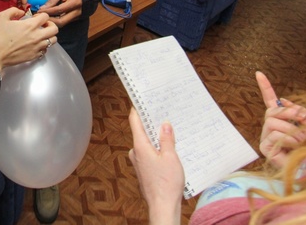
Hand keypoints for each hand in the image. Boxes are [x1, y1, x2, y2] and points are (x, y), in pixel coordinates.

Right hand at [0, 8, 57, 69]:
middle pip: (55, 29)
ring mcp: (37, 47)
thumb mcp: (1, 17)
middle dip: (50, 25)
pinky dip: (43, 46)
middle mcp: (37, 36)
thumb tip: (21, 12)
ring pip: (53, 40)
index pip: (46, 17)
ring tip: (40, 35)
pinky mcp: (35, 56)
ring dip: (49, 36)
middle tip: (42, 26)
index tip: (35, 18)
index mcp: (30, 25)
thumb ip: (13, 10)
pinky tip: (35, 44)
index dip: (41, 15)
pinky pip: (45, 50)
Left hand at [37, 0, 82, 27]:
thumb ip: (52, 0)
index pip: (59, 10)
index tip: (39, 11)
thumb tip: (42, 9)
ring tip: (43, 18)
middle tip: (40, 18)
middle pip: (61, 21)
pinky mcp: (73, 18)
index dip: (48, 12)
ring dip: (52, 22)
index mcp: (74, 3)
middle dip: (50, 21)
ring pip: (62, 24)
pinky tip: (49, 18)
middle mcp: (77, 12)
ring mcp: (76, 16)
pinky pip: (63, 22)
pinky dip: (55, 21)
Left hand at [128, 109, 183, 224]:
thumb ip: (167, 139)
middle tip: (162, 114)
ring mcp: (138, 163)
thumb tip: (164, 125)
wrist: (163, 207)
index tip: (139, 99)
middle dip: (151, 124)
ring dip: (156, 139)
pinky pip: (148, 154)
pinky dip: (156, 150)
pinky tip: (168, 151)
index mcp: (140, 146)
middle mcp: (136, 153)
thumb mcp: (171, 157)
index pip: (135, 122)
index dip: (137, 109)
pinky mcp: (143, 170)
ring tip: (170, 133)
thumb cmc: (166, 184)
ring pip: (146, 144)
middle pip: (141, 132)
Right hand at [256, 71, 305, 167]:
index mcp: (282, 119)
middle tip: (302, 119)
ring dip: (290, 129)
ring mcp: (266, 137)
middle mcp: (271, 127)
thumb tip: (285, 100)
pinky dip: (287, 139)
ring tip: (300, 140)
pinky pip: (273, 135)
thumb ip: (301, 112)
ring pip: (271, 122)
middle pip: (272, 110)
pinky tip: (294, 146)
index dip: (265, 87)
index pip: (270, 100)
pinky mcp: (265, 148)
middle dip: (288, 112)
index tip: (259, 73)